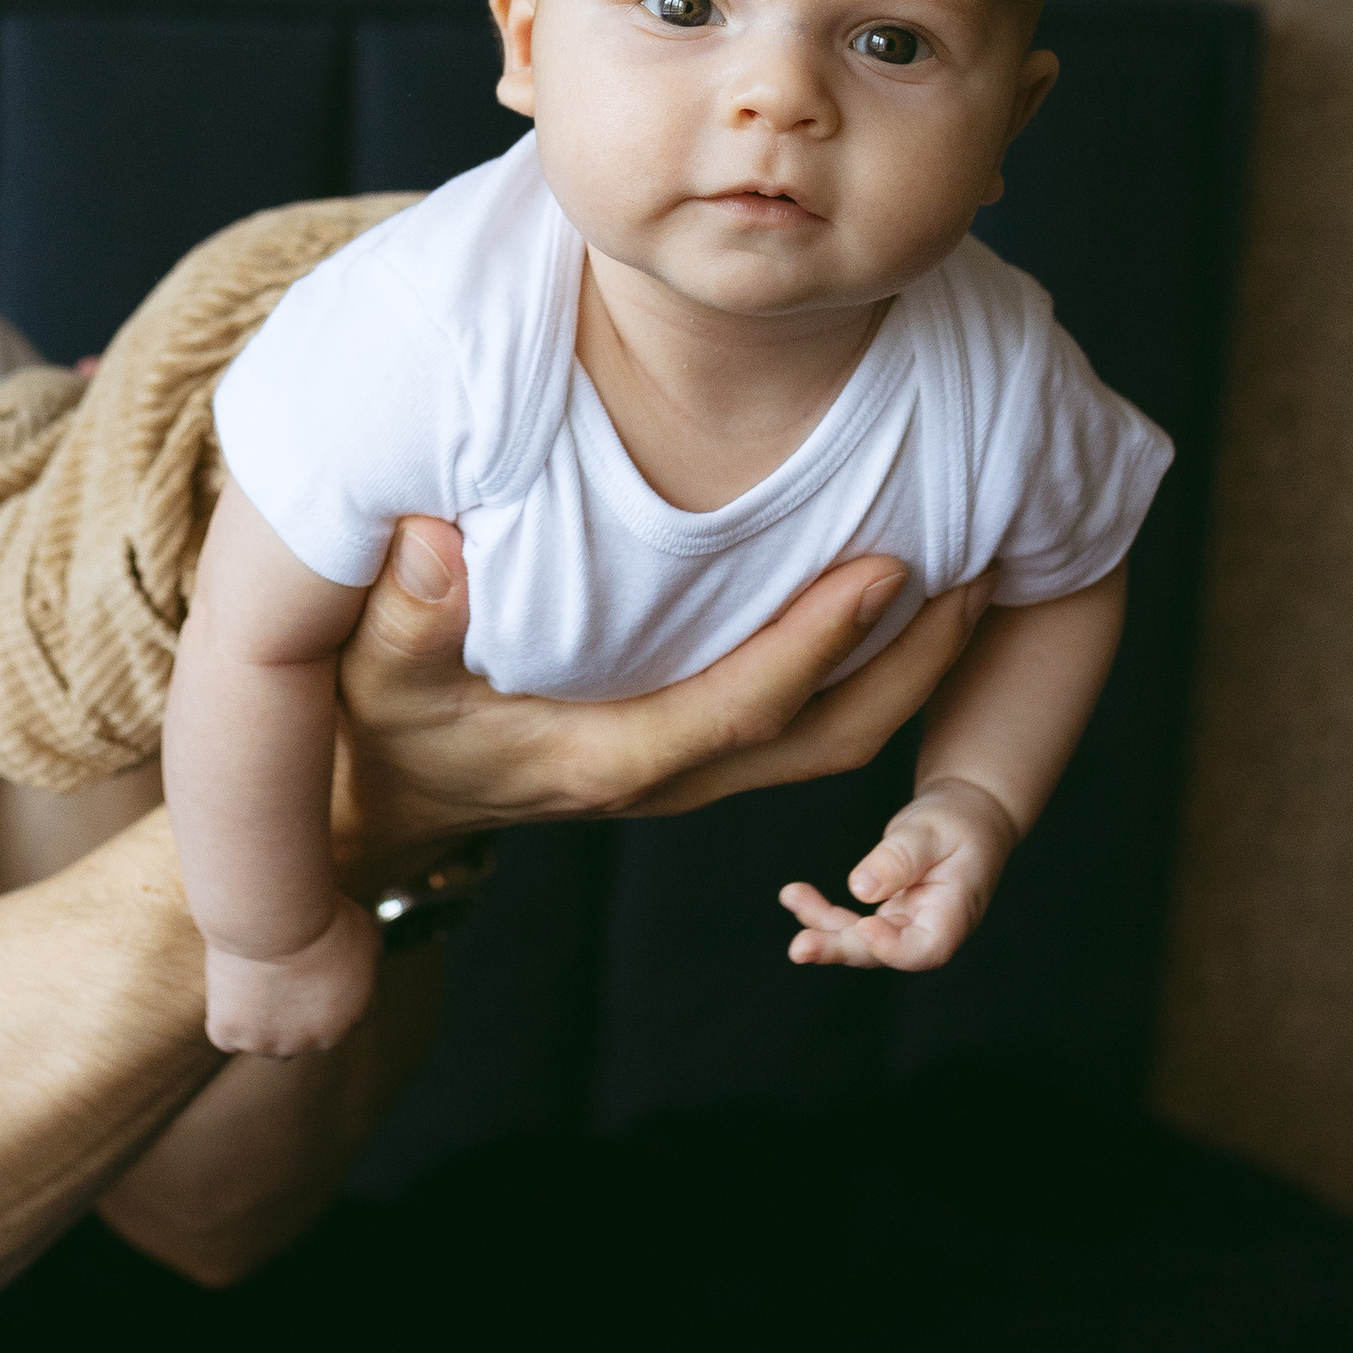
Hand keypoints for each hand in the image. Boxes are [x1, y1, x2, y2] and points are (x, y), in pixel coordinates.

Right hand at [202, 896, 382, 1057]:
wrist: (276, 918)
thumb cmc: (320, 916)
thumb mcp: (366, 932)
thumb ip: (367, 959)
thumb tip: (363, 961)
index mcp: (353, 1015)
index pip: (345, 1016)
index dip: (327, 993)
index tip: (312, 971)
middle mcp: (317, 1039)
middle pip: (306, 1036)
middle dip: (297, 1014)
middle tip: (282, 976)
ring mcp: (273, 1041)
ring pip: (267, 1043)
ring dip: (263, 1023)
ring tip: (255, 984)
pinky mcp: (232, 1034)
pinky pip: (228, 1036)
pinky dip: (228, 1019)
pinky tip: (230, 993)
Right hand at [330, 519, 997, 871]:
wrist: (379, 811)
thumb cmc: (379, 733)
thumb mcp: (367, 674)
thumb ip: (404, 613)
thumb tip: (434, 542)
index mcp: (609, 760)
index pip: (742, 709)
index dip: (819, 644)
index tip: (888, 570)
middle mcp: (668, 779)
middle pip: (827, 741)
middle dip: (916, 665)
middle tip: (985, 565)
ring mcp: (686, 772)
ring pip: (832, 740)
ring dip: (910, 669)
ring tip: (974, 573)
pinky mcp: (691, 749)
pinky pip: (805, 723)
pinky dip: (866, 668)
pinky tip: (900, 595)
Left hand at [782, 773, 1018, 972]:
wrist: (967, 816)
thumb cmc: (958, 821)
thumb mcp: (931, 830)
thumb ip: (900, 858)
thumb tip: (860, 888)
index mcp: (955, 914)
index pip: (927, 948)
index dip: (894, 948)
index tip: (866, 928)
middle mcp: (929, 929)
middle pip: (882, 954)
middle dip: (839, 948)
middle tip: (800, 948)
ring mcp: (906, 925)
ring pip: (860, 940)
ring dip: (822, 926)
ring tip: (791, 897)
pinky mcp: (888, 916)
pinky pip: (851, 923)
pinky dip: (822, 911)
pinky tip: (793, 895)